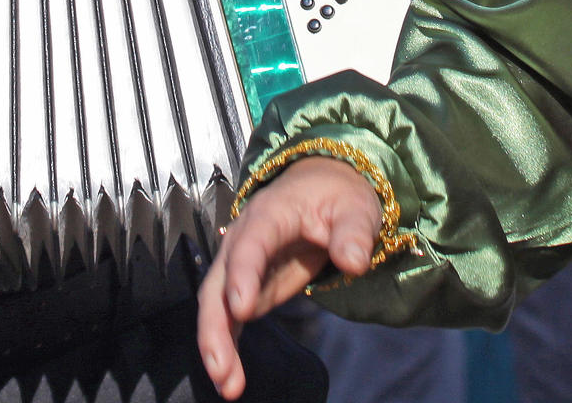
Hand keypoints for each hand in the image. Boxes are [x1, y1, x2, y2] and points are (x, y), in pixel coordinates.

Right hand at [196, 158, 382, 398]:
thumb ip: (354, 232)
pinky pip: (231, 317)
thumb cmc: (337, 195)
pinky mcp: (248, 286)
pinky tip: (231, 378)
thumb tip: (354, 262)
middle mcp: (244, 240)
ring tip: (227, 386)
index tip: (241, 310)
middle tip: (222, 367)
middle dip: (216, 325)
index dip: (244, 274)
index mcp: (269, 214)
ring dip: (218, 343)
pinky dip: (228, 345)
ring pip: (218, 304)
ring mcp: (241, 265)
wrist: (321, 188)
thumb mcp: (355, 207)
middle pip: (220, 282)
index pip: (251, 244)